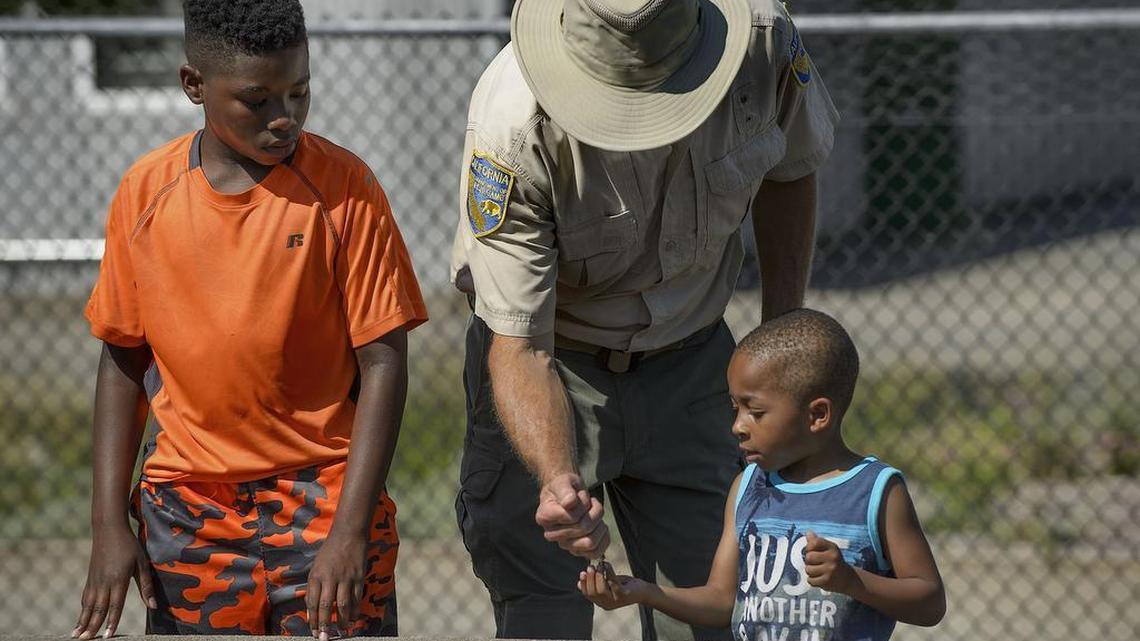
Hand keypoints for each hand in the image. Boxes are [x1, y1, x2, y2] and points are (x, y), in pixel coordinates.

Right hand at [73, 524, 156, 639]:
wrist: (108, 529)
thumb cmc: (130, 546)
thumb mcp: (142, 564)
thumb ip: (146, 586)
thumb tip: (153, 606)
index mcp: (118, 580)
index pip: (115, 605)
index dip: (111, 622)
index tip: (107, 636)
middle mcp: (104, 582)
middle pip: (98, 609)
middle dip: (92, 627)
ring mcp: (95, 580)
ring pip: (88, 605)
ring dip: (82, 621)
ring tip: (76, 636)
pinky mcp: (90, 577)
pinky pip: (86, 597)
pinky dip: (83, 609)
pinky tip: (82, 618)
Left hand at [306, 531, 367, 638]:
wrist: (348, 534)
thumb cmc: (329, 552)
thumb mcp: (316, 567)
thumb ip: (313, 587)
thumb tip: (312, 610)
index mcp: (316, 576)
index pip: (312, 602)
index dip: (312, 619)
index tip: (313, 632)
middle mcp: (330, 577)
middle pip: (326, 605)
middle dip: (325, 624)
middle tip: (325, 638)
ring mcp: (345, 577)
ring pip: (343, 603)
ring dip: (342, 620)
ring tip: (341, 631)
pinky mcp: (358, 576)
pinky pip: (357, 597)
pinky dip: (355, 609)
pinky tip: (354, 618)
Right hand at [535, 472, 608, 558]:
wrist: (569, 495)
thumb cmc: (565, 488)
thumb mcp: (563, 482)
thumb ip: (565, 490)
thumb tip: (569, 503)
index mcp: (544, 517)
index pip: (571, 517)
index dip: (582, 505)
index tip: (578, 497)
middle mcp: (551, 534)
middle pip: (583, 529)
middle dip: (593, 513)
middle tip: (590, 504)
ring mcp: (564, 544)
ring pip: (590, 542)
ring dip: (599, 525)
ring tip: (595, 514)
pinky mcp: (577, 551)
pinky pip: (595, 553)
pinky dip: (603, 539)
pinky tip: (600, 526)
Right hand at [577, 562, 648, 610]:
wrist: (643, 591)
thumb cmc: (624, 586)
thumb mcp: (607, 585)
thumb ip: (596, 584)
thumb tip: (579, 583)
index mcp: (601, 602)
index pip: (587, 595)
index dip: (583, 584)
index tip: (582, 572)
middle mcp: (607, 604)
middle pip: (592, 593)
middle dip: (589, 579)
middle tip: (591, 567)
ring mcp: (615, 601)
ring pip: (601, 590)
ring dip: (598, 576)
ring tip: (599, 566)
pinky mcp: (624, 595)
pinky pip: (613, 583)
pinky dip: (609, 572)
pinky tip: (607, 564)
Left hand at [803, 531, 856, 593]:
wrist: (846, 578)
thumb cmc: (833, 560)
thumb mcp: (828, 549)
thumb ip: (816, 541)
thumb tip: (808, 533)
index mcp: (832, 547)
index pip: (814, 543)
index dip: (809, 547)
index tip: (812, 551)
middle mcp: (833, 557)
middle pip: (809, 557)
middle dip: (809, 561)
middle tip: (816, 563)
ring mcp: (830, 570)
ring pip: (808, 570)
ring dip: (810, 571)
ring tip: (818, 571)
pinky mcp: (827, 581)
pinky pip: (810, 580)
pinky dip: (812, 580)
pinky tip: (820, 578)